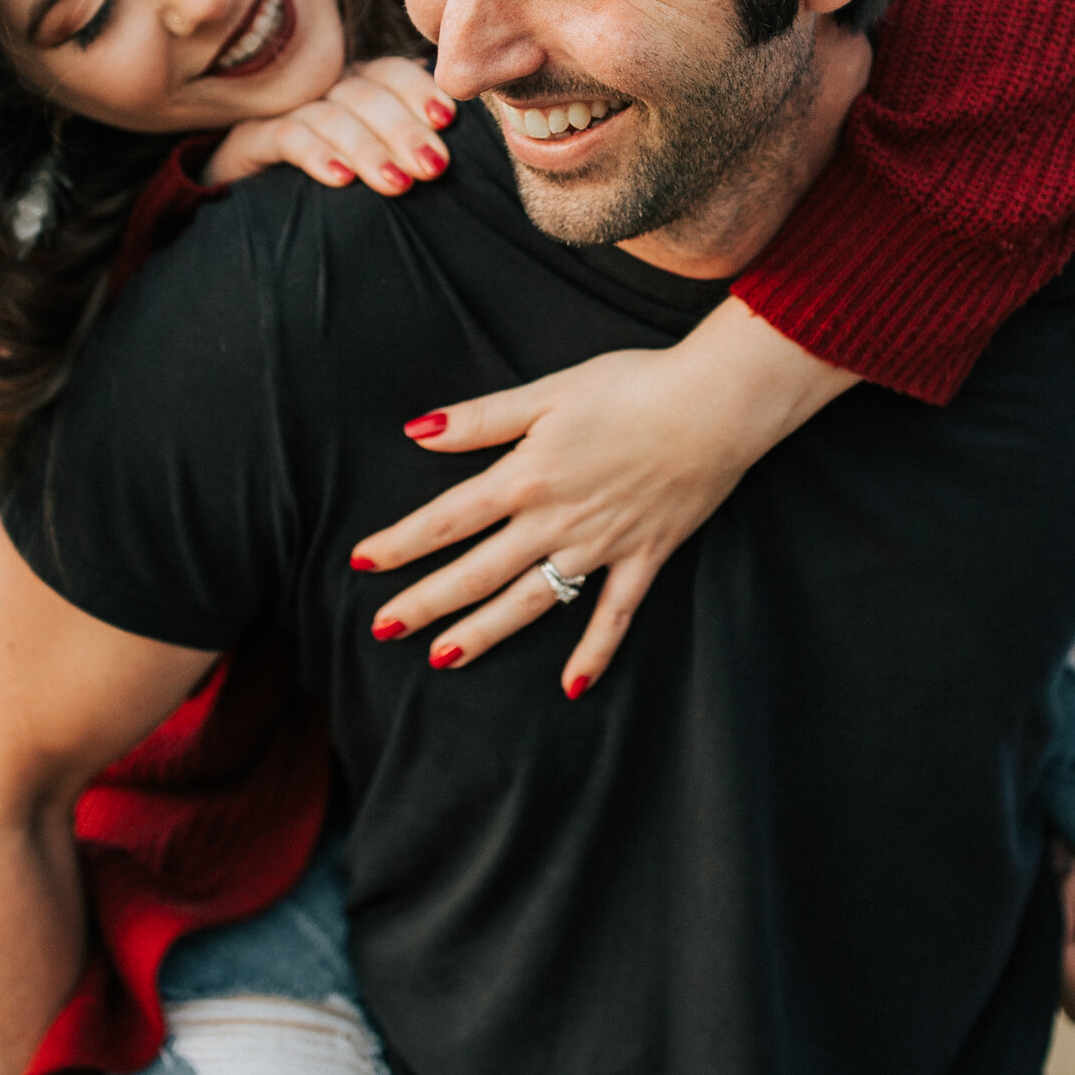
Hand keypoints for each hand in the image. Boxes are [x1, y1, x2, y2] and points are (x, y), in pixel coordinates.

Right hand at [201, 57, 453, 198]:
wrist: (254, 218)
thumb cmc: (331, 195)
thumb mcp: (378, 167)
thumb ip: (411, 150)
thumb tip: (454, 149)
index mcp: (358, 87)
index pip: (391, 72)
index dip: (420, 90)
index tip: (447, 120)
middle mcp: (322, 91)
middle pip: (367, 93)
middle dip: (404, 129)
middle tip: (433, 166)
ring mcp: (284, 111)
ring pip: (333, 115)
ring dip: (369, 148)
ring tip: (398, 184)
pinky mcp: (250, 138)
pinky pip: (287, 136)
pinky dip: (318, 154)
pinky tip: (341, 178)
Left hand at [348, 326, 819, 694]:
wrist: (714, 406)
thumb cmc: (631, 386)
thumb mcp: (548, 392)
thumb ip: (482, 418)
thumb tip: (416, 430)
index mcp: (526, 477)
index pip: (446, 518)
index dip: (400, 542)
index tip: (360, 562)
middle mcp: (554, 522)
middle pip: (476, 571)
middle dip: (425, 602)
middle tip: (381, 629)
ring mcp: (599, 547)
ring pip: (530, 602)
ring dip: (484, 633)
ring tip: (442, 659)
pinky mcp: (643, 558)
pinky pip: (613, 615)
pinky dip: (594, 652)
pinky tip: (572, 688)